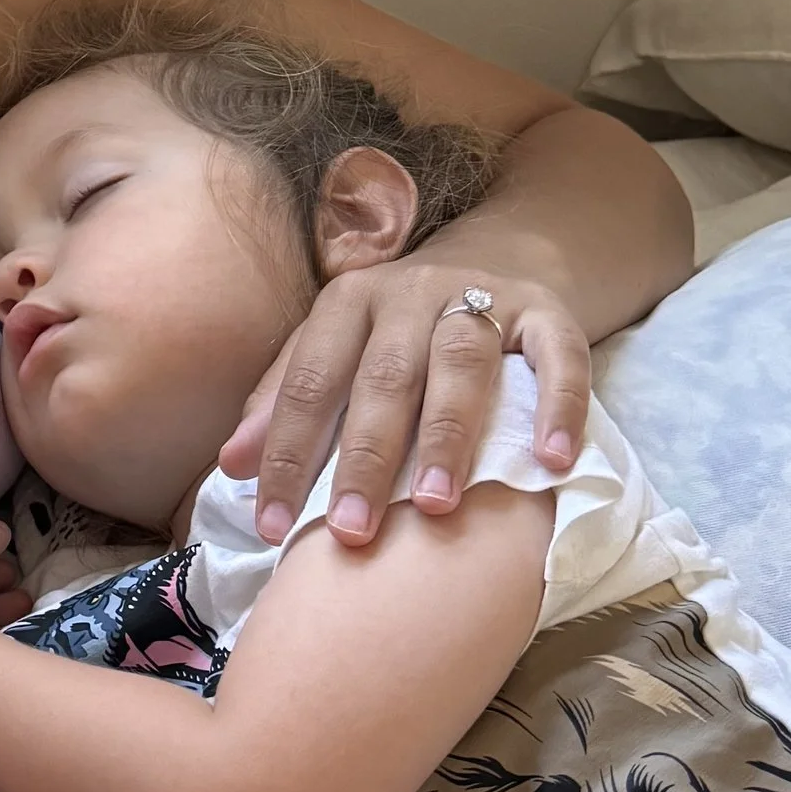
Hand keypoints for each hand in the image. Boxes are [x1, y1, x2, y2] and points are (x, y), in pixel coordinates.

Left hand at [218, 257, 588, 552]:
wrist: (492, 261)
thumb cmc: (395, 334)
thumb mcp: (332, 353)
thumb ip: (282, 404)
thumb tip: (232, 465)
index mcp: (347, 303)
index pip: (309, 382)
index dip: (287, 454)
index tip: (273, 527)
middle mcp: (410, 293)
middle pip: (383, 378)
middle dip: (365, 457)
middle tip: (351, 530)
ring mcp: (482, 297)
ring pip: (461, 365)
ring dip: (448, 436)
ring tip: (436, 507)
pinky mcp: (548, 312)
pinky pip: (558, 357)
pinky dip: (556, 408)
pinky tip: (551, 463)